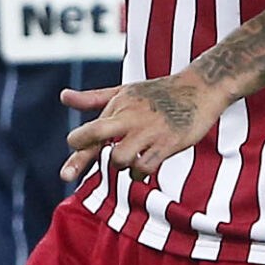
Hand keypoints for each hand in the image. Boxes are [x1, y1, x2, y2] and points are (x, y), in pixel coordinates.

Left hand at [60, 72, 226, 184]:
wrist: (201, 88)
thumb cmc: (159, 92)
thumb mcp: (125, 91)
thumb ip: (93, 98)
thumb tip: (63, 96)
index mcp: (119, 105)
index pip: (89, 129)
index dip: (76, 150)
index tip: (68, 170)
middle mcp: (131, 116)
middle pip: (96, 135)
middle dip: (79, 159)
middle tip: (67, 176)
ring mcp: (150, 130)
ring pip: (120, 157)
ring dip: (119, 166)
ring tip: (127, 163)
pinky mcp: (168, 143)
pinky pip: (144, 167)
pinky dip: (139, 174)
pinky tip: (142, 169)